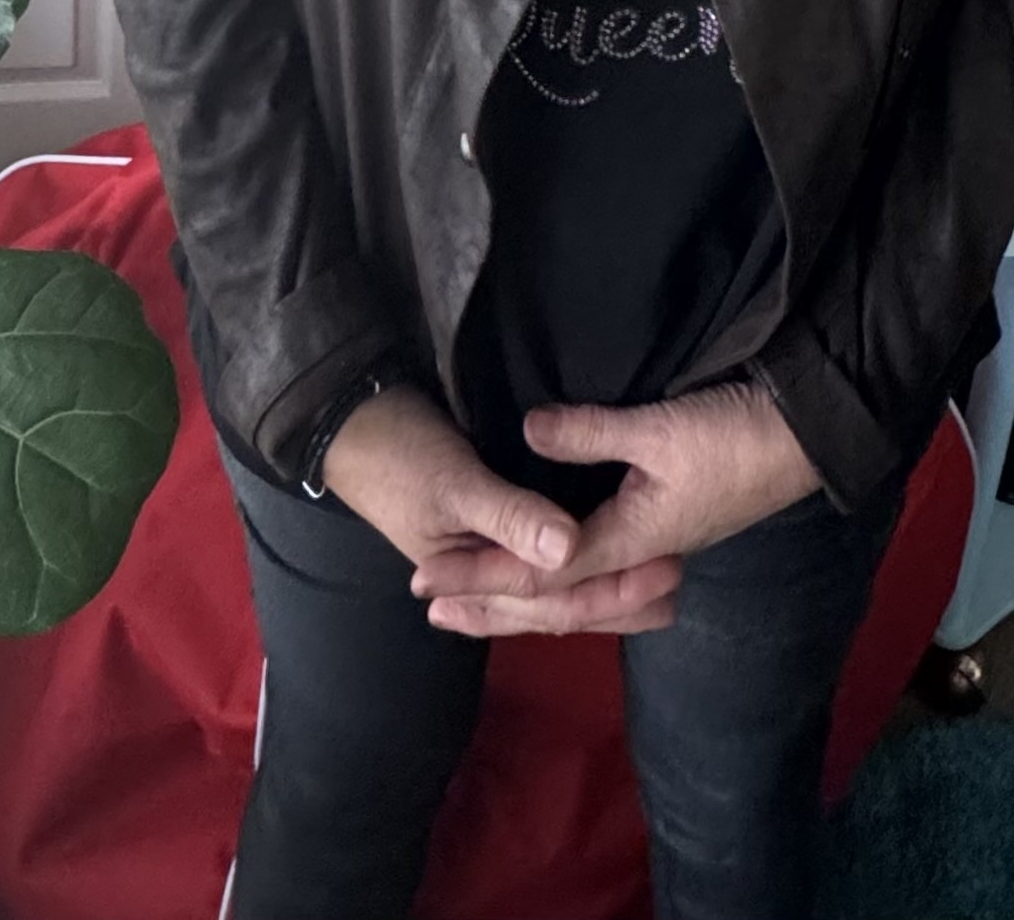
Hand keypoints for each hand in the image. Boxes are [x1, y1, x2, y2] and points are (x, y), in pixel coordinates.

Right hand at [320, 386, 678, 633]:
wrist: (343, 414)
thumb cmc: (396, 452)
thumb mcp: (453, 483)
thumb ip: (509, 515)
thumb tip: (569, 550)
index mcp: (473, 573)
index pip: (550, 599)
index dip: (610, 590)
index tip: (662, 582)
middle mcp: (480, 568)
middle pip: (553, 599)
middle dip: (610, 598)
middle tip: (670, 594)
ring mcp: (477, 542)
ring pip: (546, 577)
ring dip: (594, 583)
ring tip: (648, 586)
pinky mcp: (479, 513)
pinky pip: (534, 546)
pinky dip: (566, 554)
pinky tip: (586, 551)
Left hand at [411, 380, 821, 637]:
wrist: (806, 435)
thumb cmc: (735, 435)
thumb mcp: (658, 428)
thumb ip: (589, 432)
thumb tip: (525, 431)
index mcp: (632, 541)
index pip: (539, 570)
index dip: (480, 575)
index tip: (425, 575)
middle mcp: (639, 557)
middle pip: (555, 601)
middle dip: (491, 607)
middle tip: (431, 607)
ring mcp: (656, 548)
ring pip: (578, 595)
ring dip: (522, 602)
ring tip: (474, 603)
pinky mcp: (666, 531)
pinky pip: (598, 576)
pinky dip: (561, 585)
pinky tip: (548, 576)